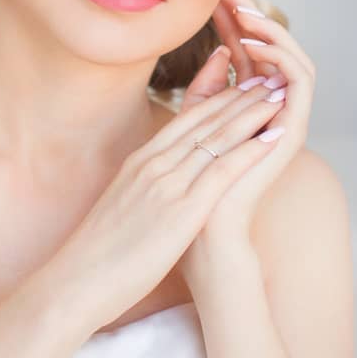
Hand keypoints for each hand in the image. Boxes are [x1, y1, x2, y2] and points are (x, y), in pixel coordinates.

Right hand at [53, 70, 287, 336]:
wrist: (78, 280)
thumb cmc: (98, 254)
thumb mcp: (121, 207)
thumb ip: (142, 189)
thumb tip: (155, 189)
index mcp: (139, 162)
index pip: (184, 120)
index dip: (215, 100)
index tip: (238, 85)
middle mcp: (154, 164)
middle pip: (204, 120)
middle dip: (238, 96)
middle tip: (266, 77)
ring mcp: (167, 183)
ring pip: (218, 137)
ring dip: (252, 113)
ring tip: (278, 94)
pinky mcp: (182, 208)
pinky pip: (223, 169)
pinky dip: (251, 148)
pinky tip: (275, 136)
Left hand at [177, 0, 316, 279]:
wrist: (204, 231)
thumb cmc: (193, 185)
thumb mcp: (195, 123)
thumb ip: (207, 88)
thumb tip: (217, 53)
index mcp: (249, 103)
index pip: (244, 48)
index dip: (231, 17)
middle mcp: (272, 106)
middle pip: (269, 46)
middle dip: (251, 12)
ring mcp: (286, 117)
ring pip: (291, 55)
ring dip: (270, 28)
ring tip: (244, 9)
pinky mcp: (293, 129)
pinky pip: (300, 79)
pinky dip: (280, 56)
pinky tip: (252, 43)